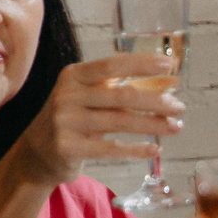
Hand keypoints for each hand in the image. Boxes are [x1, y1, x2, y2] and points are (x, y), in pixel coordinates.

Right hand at [4, 53, 182, 188]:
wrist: (36, 153)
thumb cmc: (73, 120)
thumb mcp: (87, 98)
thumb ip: (117, 90)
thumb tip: (167, 88)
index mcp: (74, 76)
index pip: (112, 64)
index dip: (143, 63)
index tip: (170, 65)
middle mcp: (67, 95)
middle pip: (121, 95)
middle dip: (156, 102)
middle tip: (180, 108)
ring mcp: (65, 121)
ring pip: (120, 121)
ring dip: (153, 124)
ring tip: (176, 127)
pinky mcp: (67, 147)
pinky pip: (110, 148)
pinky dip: (136, 149)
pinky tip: (155, 148)